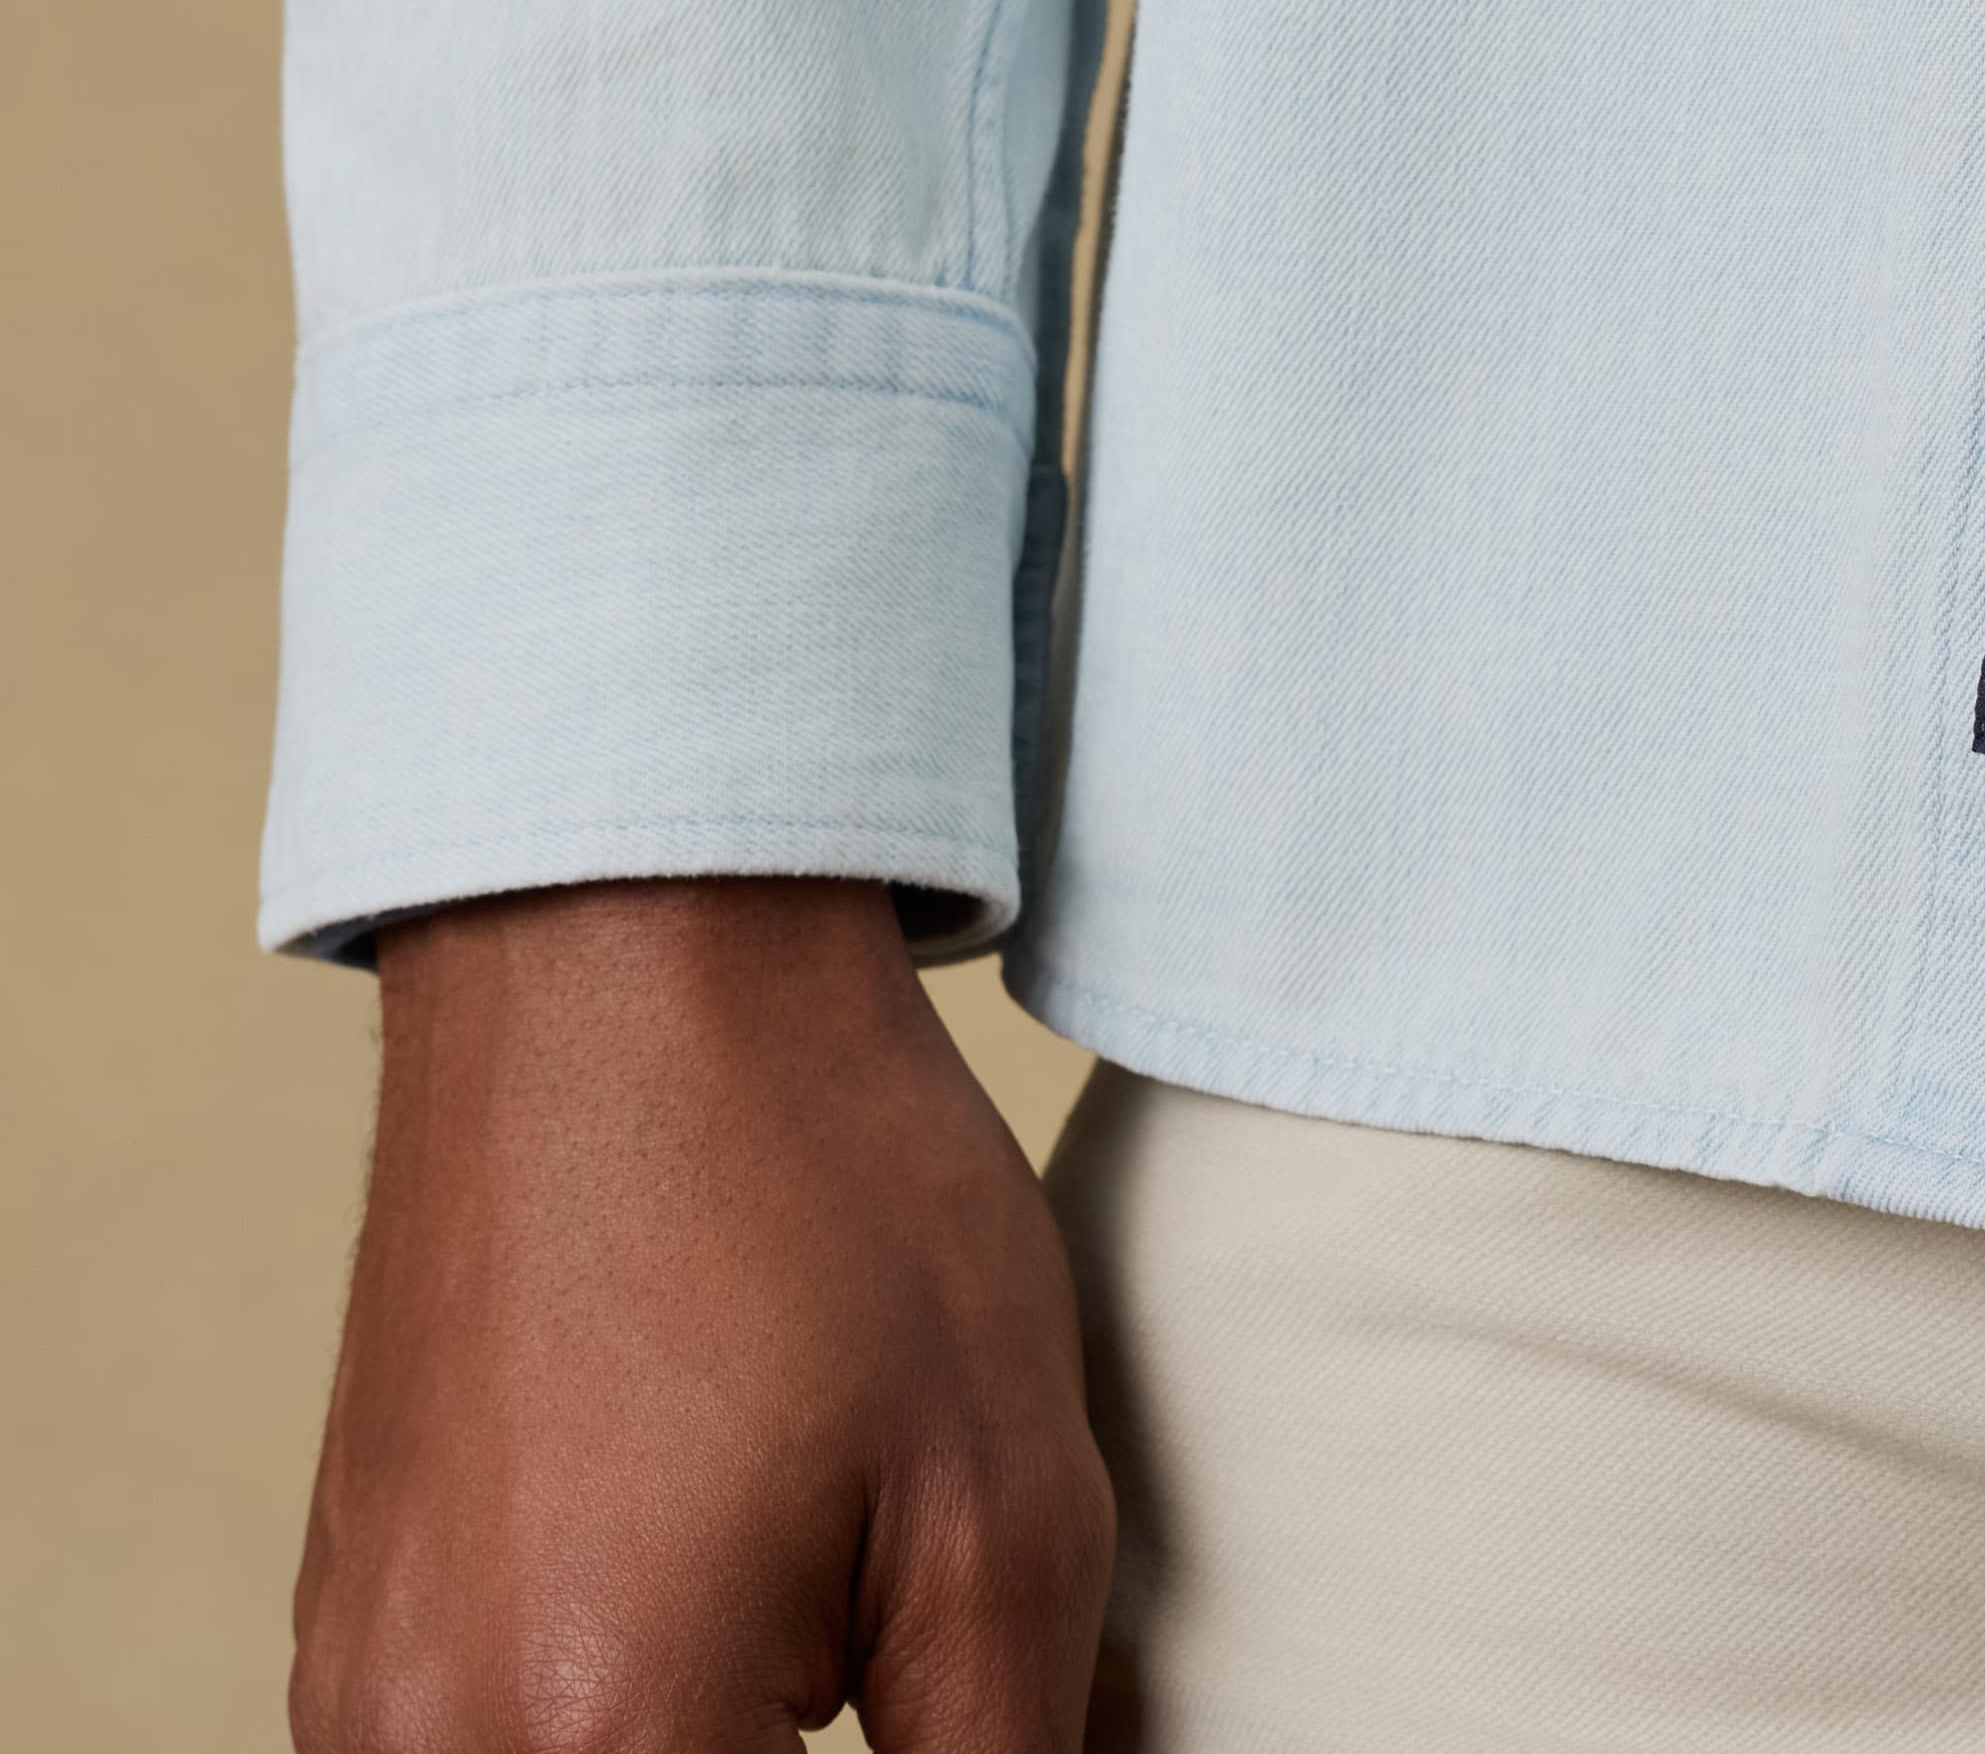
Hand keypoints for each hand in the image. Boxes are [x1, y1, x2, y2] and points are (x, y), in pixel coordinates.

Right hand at [289, 878, 1113, 1752]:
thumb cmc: (823, 1182)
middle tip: (896, 1637)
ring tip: (829, 1613)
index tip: (966, 1705)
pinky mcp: (349, 1618)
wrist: (619, 946)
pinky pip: (490, 1750)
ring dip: (722, 1743)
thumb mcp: (1000, 1503)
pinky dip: (618, 1717)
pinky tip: (723, 1593)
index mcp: (596, 1749)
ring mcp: (361, 1689)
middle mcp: (427, 1752)